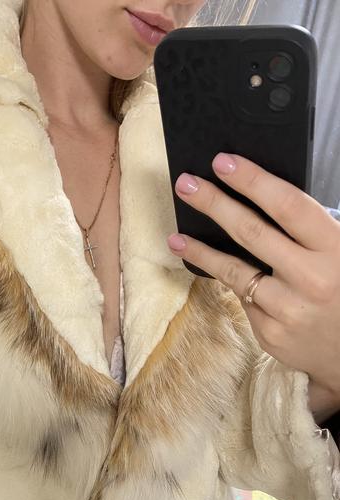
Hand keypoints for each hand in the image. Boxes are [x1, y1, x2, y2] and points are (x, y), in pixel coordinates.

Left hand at [167, 153, 339, 400]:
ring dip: (201, 251)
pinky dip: (236, 285)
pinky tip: (222, 276)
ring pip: (235, 272)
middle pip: (251, 233)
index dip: (253, 181)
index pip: (288, 205)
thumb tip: (261, 198)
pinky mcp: (271, 334)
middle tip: (186, 185)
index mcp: (335, 249)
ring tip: (177, 237)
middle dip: (214, 204)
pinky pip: (245, 300)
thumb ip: (313, 231)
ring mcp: (288, 310)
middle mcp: (311, 279)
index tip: (223, 162)